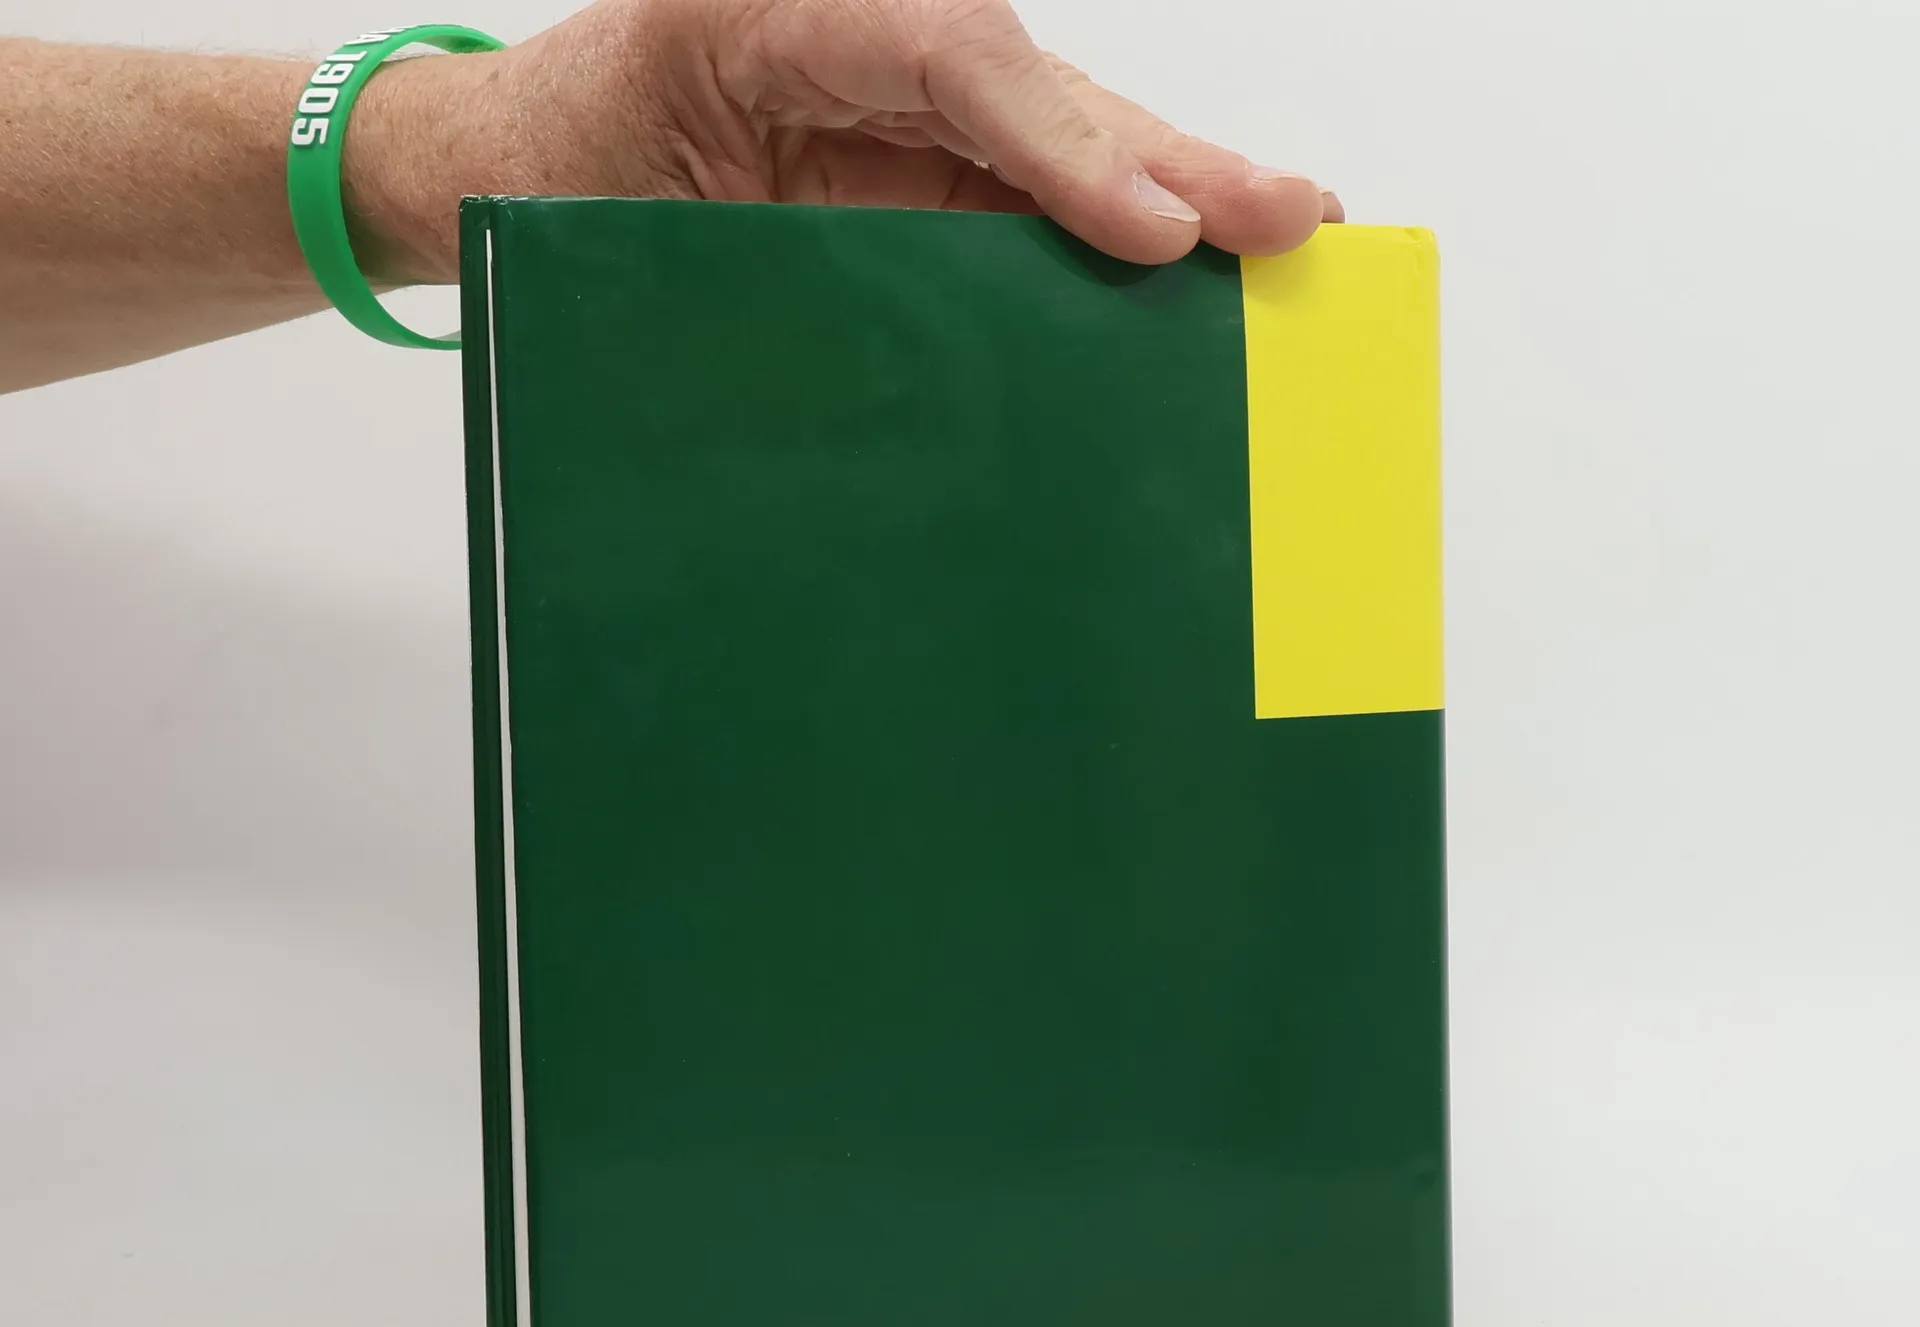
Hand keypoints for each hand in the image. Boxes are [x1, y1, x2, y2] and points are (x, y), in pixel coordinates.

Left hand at [350, 0, 1340, 282]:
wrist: (517, 169)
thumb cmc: (559, 168)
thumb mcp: (618, 202)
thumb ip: (741, 247)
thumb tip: (892, 366)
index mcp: (784, 17)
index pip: (951, 56)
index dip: (1062, 146)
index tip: (1149, 230)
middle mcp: (867, 41)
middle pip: (1041, 91)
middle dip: (1166, 161)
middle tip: (1284, 222)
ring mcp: (903, 106)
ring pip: (1057, 141)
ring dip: (1172, 196)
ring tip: (1283, 238)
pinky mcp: (923, 168)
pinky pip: (1030, 195)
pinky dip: (1114, 234)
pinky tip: (1196, 267)